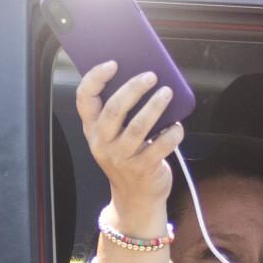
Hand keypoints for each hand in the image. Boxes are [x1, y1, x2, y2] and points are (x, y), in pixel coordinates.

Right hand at [75, 61, 182, 233]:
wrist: (136, 198)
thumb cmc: (129, 158)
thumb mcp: (115, 136)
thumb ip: (122, 112)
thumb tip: (144, 79)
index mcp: (92, 129)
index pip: (84, 99)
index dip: (96, 78)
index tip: (113, 63)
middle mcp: (102, 142)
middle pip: (113, 109)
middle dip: (133, 89)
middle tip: (151, 76)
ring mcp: (121, 157)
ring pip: (138, 126)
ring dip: (155, 106)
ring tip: (167, 93)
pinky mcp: (142, 169)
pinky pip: (160, 146)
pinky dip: (172, 134)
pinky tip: (177, 126)